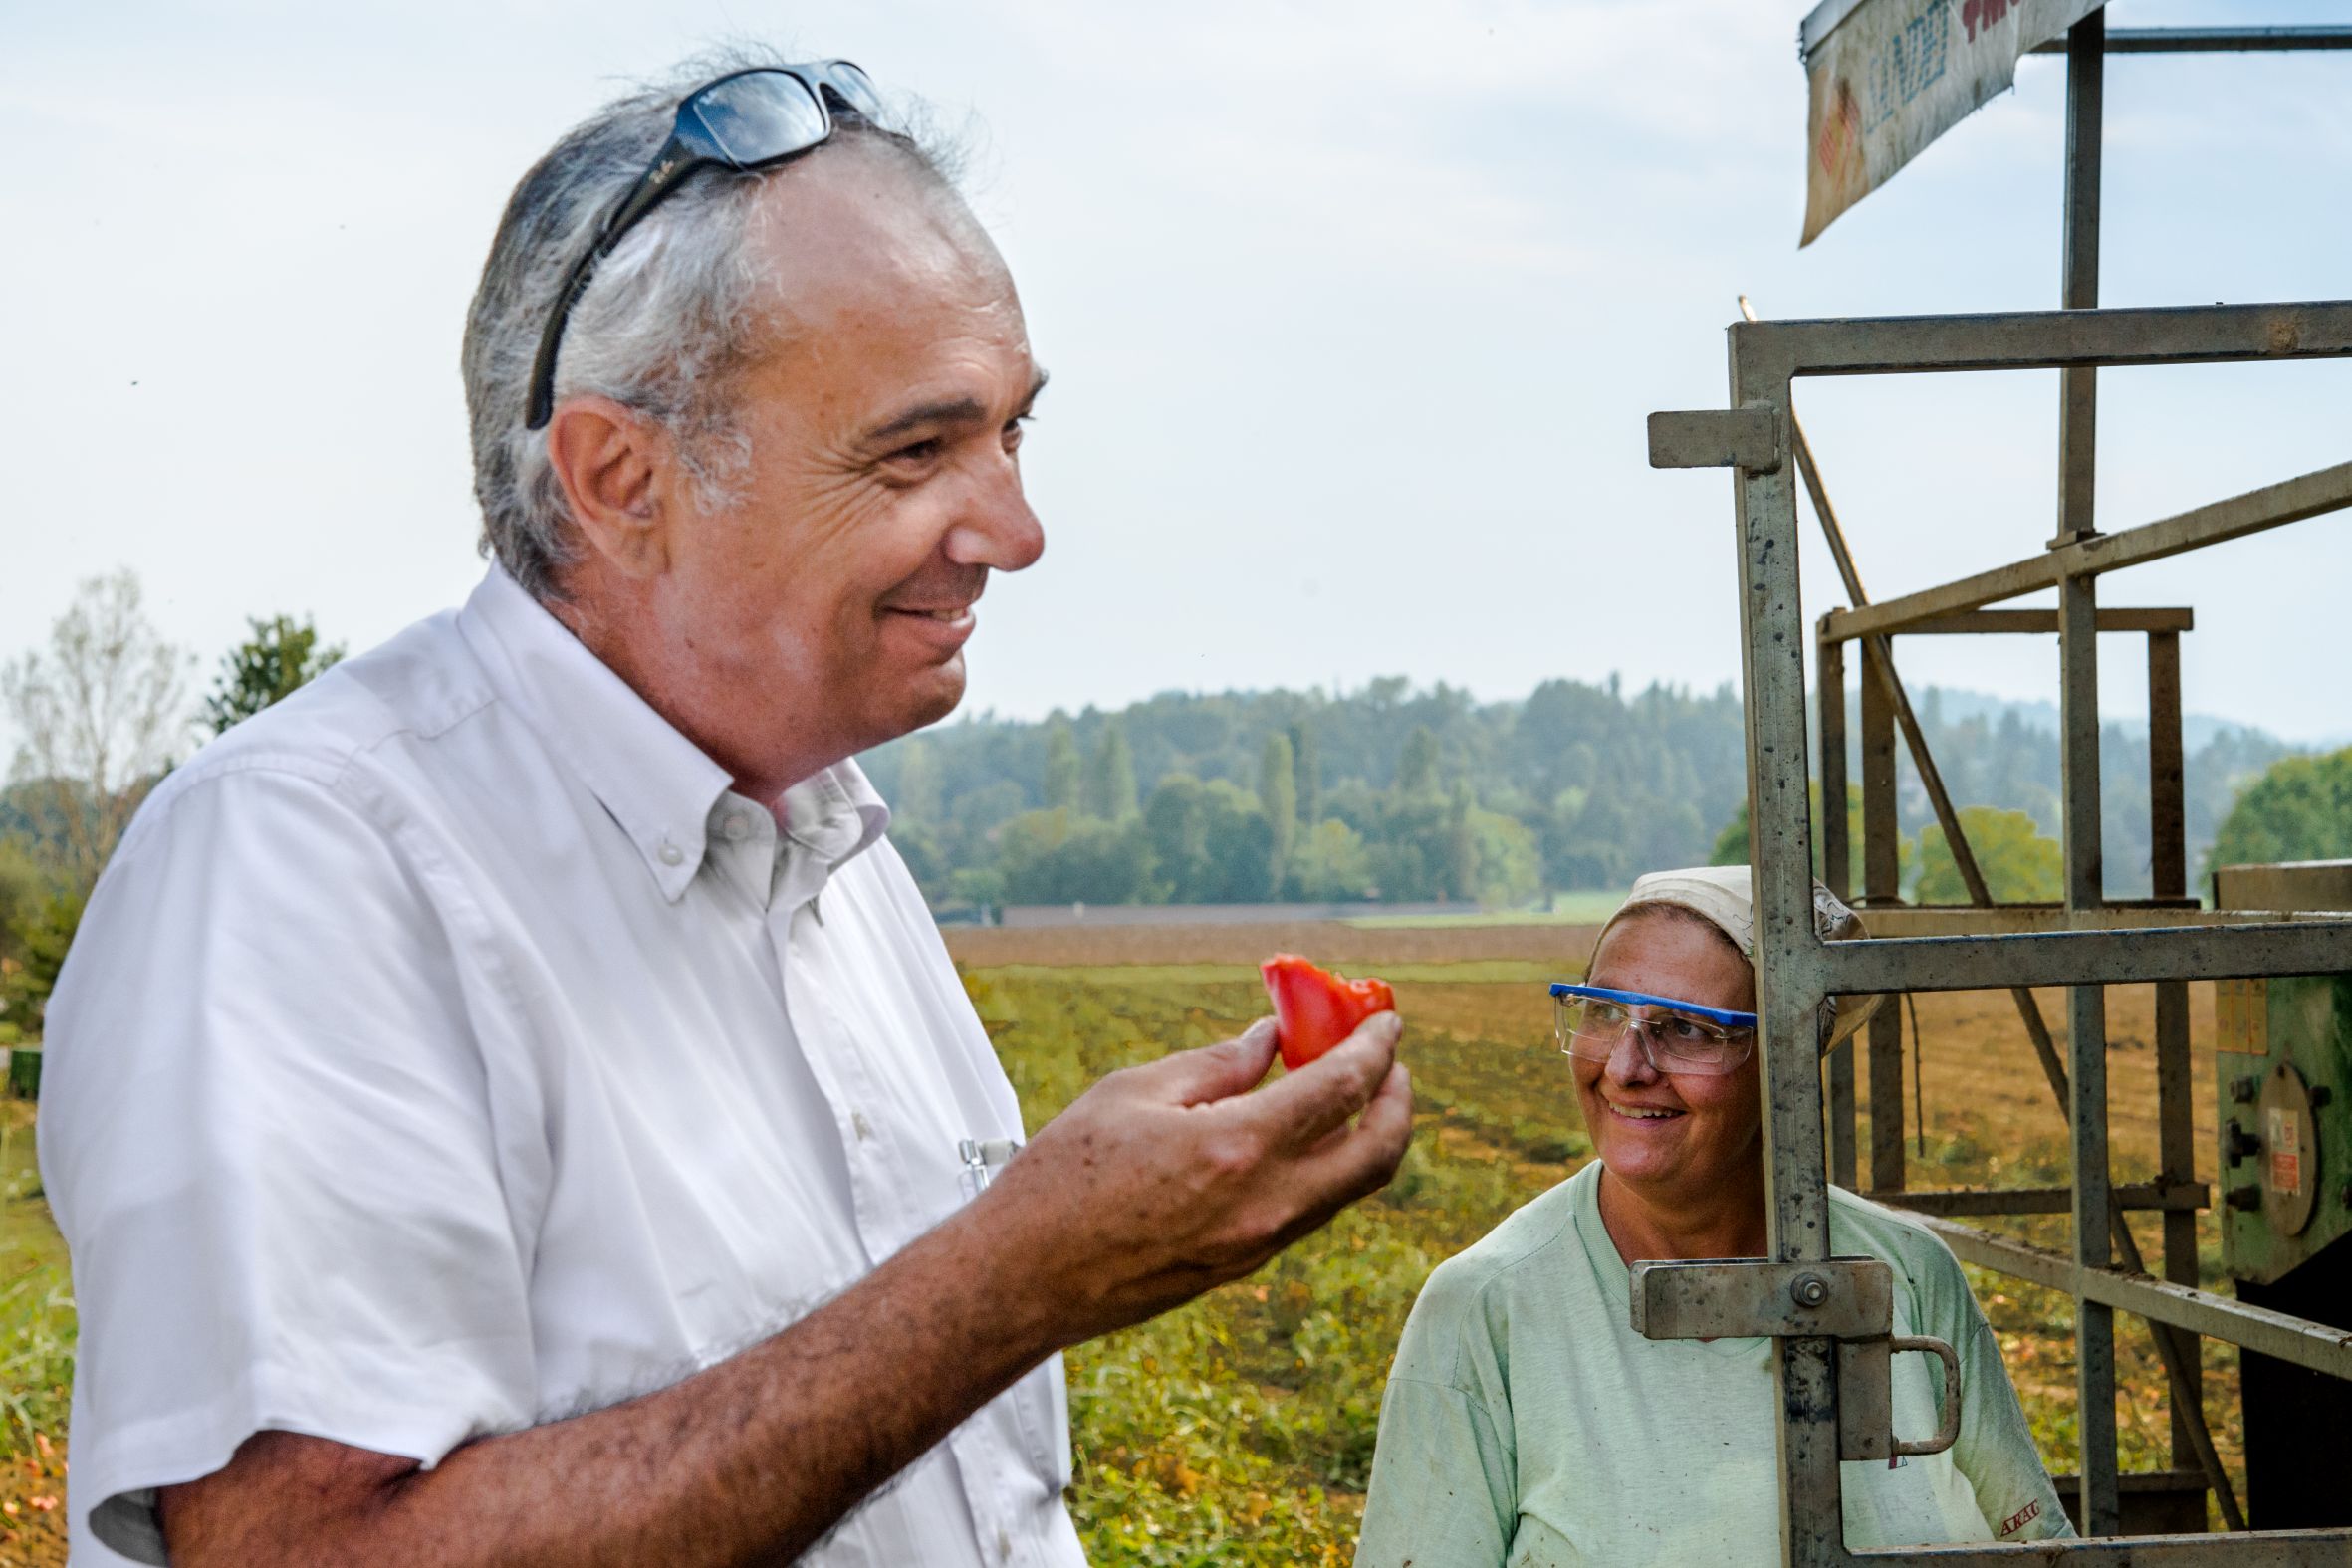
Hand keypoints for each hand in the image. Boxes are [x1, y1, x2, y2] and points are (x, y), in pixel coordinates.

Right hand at [969, 1011, 1411, 1347]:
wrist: (1024, 1279)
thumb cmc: (1062, 1176)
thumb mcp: (1133, 1094)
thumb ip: (1215, 1066)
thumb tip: (1270, 1041)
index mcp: (1238, 1148)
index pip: (1344, 1090)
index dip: (1377, 1048)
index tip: (1388, 1021)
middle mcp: (1266, 1205)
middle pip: (1379, 1154)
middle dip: (1399, 1101)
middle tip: (1387, 1062)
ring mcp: (1259, 1245)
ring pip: (1349, 1188)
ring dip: (1364, 1135)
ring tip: (1340, 1088)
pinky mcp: (1242, 1268)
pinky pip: (1309, 1210)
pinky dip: (1323, 1166)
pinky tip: (1293, 1133)